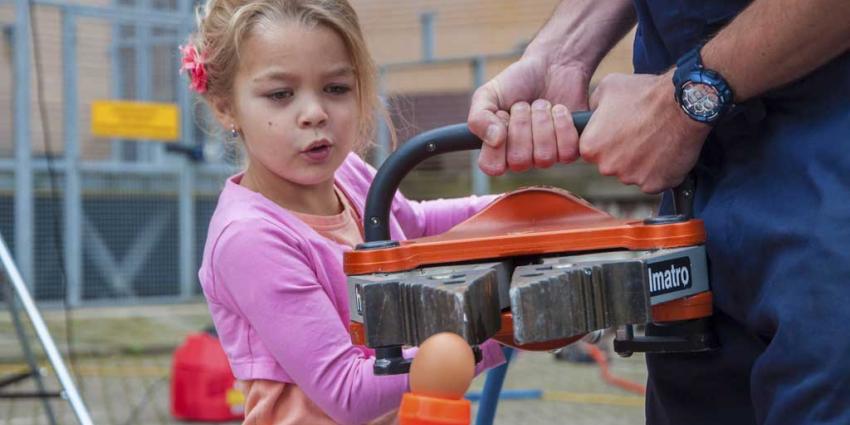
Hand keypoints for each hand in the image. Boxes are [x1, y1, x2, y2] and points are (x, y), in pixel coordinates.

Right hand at [468, 56, 590, 175]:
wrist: (551, 67)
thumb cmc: (516, 83)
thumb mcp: (488, 94)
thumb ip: (478, 118)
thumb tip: (494, 140)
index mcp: (497, 151)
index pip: (492, 167)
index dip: (497, 142)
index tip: (502, 116)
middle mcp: (521, 159)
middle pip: (519, 161)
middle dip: (522, 124)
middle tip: (523, 105)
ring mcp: (545, 157)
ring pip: (543, 157)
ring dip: (542, 121)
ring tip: (541, 104)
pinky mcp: (569, 150)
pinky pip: (566, 151)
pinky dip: (562, 123)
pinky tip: (558, 110)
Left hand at [580, 72, 711, 192]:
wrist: (683, 103)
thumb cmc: (645, 93)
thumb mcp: (607, 87)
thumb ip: (592, 107)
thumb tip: (591, 117)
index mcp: (591, 147)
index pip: (593, 151)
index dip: (607, 140)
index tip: (621, 130)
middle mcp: (607, 167)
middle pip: (612, 165)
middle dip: (623, 153)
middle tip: (640, 133)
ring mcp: (631, 178)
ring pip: (633, 173)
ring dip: (642, 161)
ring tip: (656, 139)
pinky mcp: (654, 185)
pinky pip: (654, 180)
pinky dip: (660, 170)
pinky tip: (666, 150)